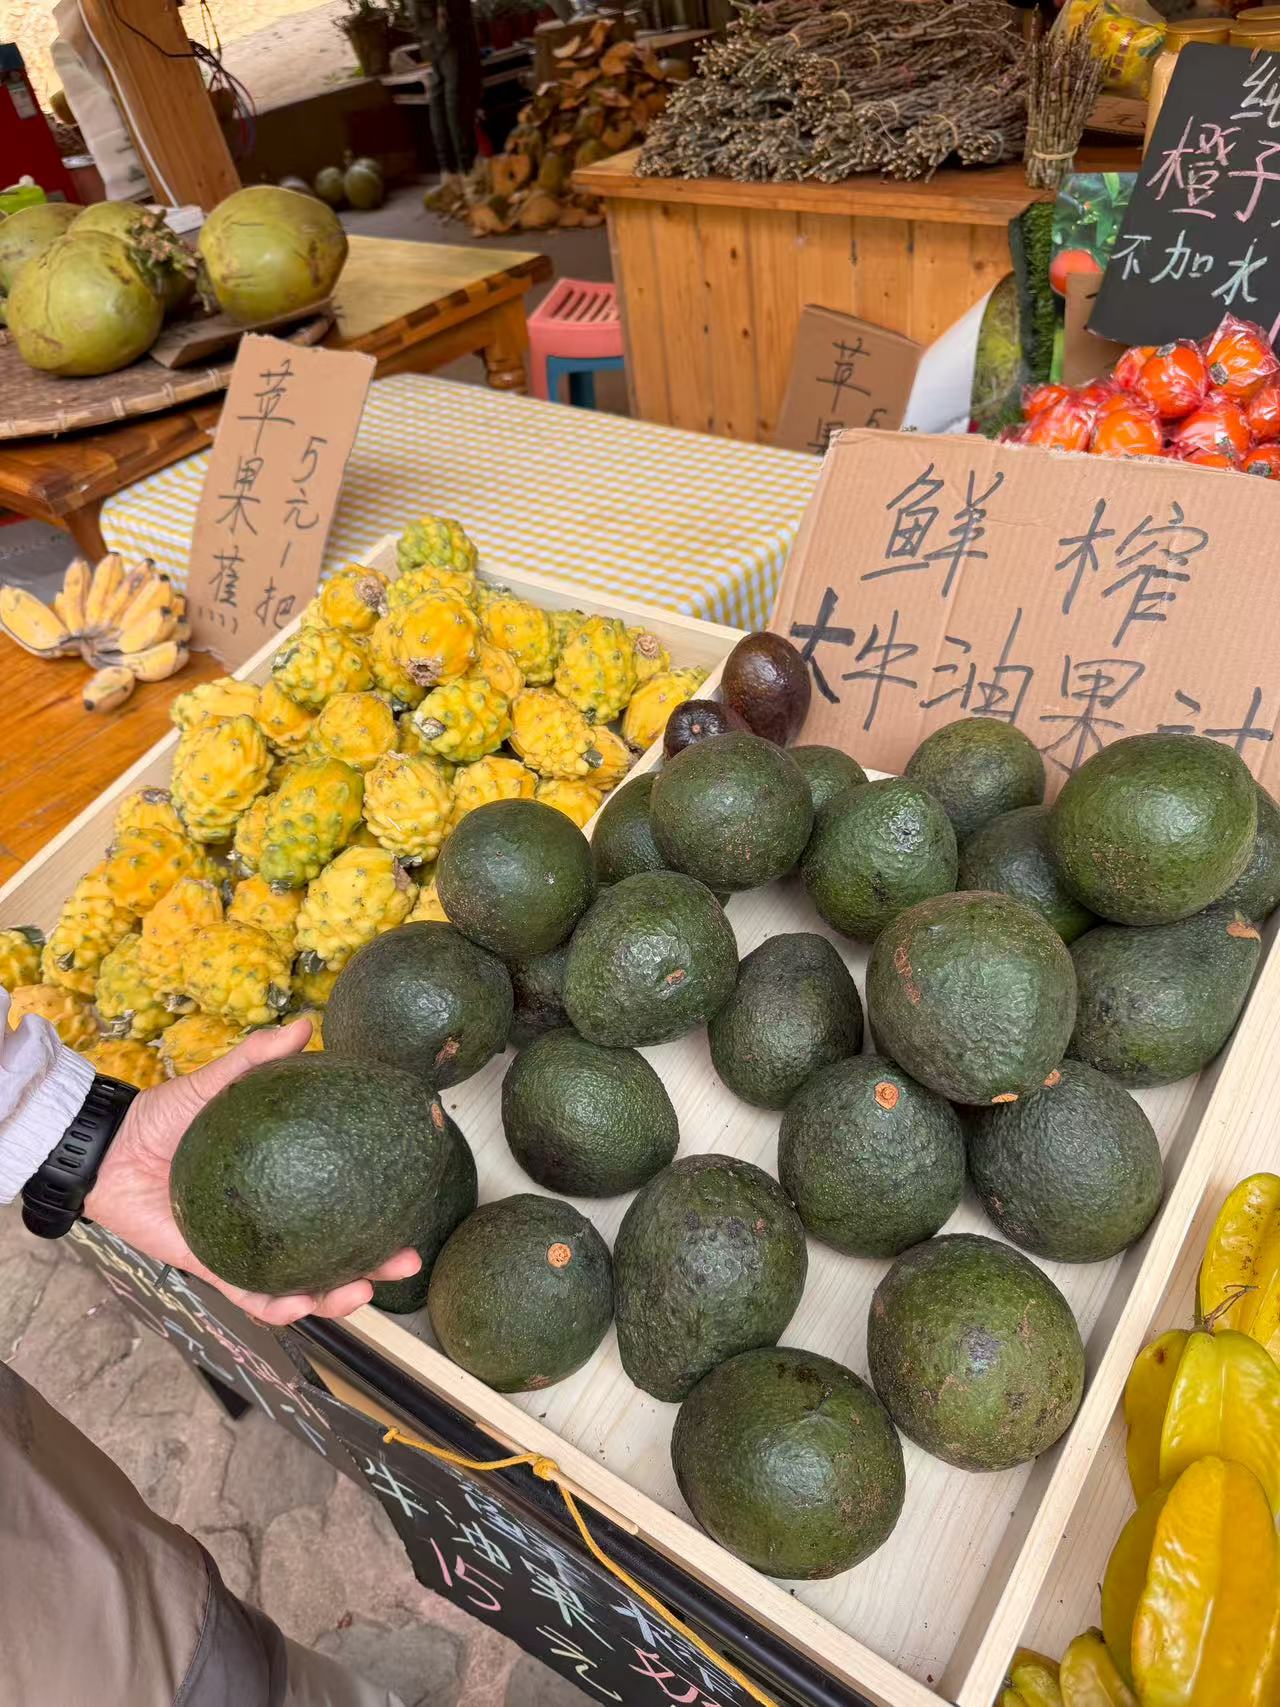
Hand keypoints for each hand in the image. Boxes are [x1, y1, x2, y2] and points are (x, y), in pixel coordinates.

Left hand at [84, 1019, 420, 1325]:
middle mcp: (274, 1218)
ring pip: (301, 1285)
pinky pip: (250, 1295)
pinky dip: (276, 1306)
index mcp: (284, 1178)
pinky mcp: (213, 1269)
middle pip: (335, 1249)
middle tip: (406, 1256)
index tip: (416, 1196)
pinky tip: (299, 1303)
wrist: (109, 1152)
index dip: (381, 1201)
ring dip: (335, 1297)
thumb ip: (256, 1059)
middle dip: (375, 1263)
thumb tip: (305, 1025)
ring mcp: (246, 1248)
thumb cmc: (162, 1117)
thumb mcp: (215, 1083)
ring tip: (360, 1293)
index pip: (342, 1194)